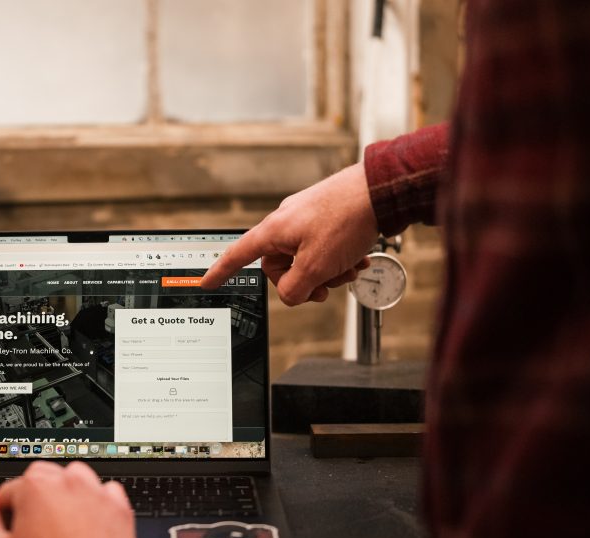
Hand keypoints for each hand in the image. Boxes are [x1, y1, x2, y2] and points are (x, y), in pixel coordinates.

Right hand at [0, 461, 141, 537]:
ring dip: (66, 490)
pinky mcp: (118, 506)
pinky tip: (89, 521)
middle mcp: (67, 482)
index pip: (10, 489)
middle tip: (34, 524)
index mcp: (35, 487)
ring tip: (62, 519)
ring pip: (76, 476)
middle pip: (43, 475)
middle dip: (34, 495)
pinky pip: (106, 491)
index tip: (10, 526)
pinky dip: (97, 501)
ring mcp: (96, 492)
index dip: (5, 510)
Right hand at [201, 162, 378, 304]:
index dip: (222, 272)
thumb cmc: (347, 219)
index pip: (238, 255)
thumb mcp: (316, 266)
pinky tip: (357, 259)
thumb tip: (290, 295)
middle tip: (324, 288)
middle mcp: (286, 221)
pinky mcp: (326, 216)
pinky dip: (338, 258)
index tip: (208, 282)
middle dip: (303, 280)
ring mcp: (306, 217)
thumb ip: (294, 288)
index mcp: (274, 231)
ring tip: (348, 270)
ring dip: (327, 271)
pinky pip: (323, 245)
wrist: (380, 190)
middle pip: (280, 265)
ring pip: (306, 257)